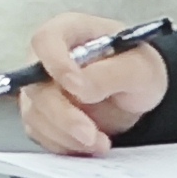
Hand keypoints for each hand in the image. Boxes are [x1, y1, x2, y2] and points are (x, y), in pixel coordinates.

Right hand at [13, 10, 170, 156]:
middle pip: (35, 86)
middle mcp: (46, 58)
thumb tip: (77, 88)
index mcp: (68, 32)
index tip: (76, 87)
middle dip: (61, 115)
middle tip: (89, 134)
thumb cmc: (138, 69)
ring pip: (35, 114)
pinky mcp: (44, 114)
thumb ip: (107, 74)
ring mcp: (41, 87)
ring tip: (101, 143)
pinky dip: (64, 144)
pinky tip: (89, 145)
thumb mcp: (137, 68)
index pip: (45, 42)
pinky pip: (41, 133)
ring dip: (65, 135)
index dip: (54, 63)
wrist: (141, 93)